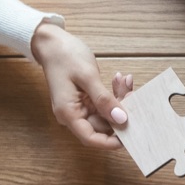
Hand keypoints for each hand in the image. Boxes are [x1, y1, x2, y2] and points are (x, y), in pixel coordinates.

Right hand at [31, 22, 132, 149]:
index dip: (111, 142)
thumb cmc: (64, 56)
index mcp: (68, 113)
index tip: (131, 136)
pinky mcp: (86, 100)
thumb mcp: (87, 76)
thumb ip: (104, 100)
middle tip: (132, 94)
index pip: (91, 139)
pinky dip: (114, 94)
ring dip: (120, 100)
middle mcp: (73, 115)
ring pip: (107, 114)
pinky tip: (120, 80)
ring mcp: (80, 108)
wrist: (51, 42)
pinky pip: (104, 104)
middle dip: (121, 113)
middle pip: (103, 126)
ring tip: (125, 82)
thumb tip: (121, 120)